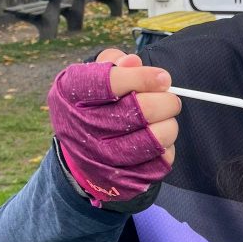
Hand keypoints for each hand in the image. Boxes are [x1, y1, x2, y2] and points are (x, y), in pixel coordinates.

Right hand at [47, 47, 180, 206]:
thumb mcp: (94, 78)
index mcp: (71, 94)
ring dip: (169, 125)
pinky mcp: (121, 178)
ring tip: (165, 119)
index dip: (142, 78)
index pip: (110, 82)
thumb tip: (134, 62)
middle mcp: (82, 127)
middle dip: (166, 102)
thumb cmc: (94, 105)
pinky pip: (161, 160)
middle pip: (141, 111)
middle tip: (171, 99)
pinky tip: (158, 140)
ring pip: (156, 138)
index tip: (163, 77)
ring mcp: (101, 157)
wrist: (81, 153)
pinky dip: (167, 147)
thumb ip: (114, 64)